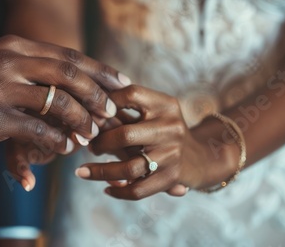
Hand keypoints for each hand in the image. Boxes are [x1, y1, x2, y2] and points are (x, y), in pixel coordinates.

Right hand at [0, 35, 129, 151]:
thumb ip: (25, 65)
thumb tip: (62, 78)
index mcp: (13, 46)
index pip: (67, 55)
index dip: (98, 70)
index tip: (120, 82)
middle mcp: (10, 61)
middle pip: (69, 74)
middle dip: (97, 94)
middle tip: (111, 111)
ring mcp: (1, 88)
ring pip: (58, 103)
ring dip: (81, 121)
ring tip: (89, 135)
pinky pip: (38, 131)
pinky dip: (57, 141)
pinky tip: (64, 148)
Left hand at [75, 85, 239, 199]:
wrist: (202, 156)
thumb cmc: (165, 131)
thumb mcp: (154, 112)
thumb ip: (124, 112)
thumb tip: (84, 112)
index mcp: (165, 104)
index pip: (131, 94)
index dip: (106, 102)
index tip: (89, 113)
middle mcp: (171, 127)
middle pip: (125, 135)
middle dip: (99, 142)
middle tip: (88, 146)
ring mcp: (172, 154)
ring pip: (129, 167)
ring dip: (100, 171)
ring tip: (82, 172)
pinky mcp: (172, 177)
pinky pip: (138, 189)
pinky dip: (118, 190)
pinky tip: (106, 188)